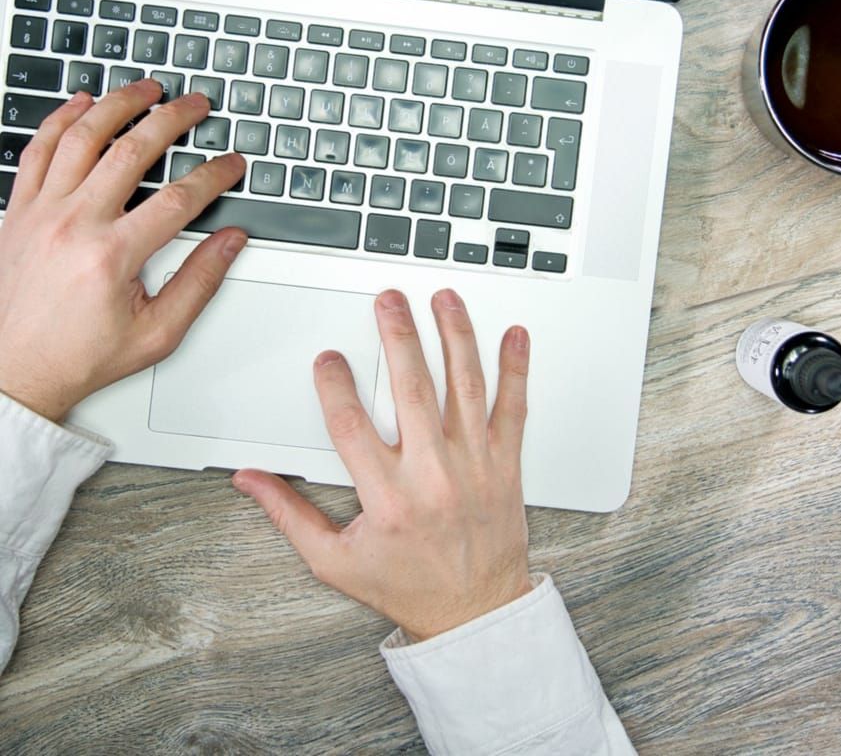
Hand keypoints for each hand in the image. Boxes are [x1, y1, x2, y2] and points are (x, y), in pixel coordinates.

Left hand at [0, 82, 246, 420]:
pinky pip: (38, 150)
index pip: (178, 199)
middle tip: (196, 104)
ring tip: (145, 88)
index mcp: (111, 256)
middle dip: (172, 120)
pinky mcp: (16, 212)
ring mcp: (39, 213)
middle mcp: (73, 225)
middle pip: (132, 151)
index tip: (231, 164)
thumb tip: (230, 243)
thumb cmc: (76, 356)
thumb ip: (199, 283)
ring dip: (118, 105)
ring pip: (82, 137)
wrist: (10, 372)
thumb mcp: (157, 333)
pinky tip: (82, 103)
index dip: (213, 176)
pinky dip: (61, 120)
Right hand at [233, 288, 530, 642]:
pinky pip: (513, 408)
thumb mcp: (336, 562)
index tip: (327, 358)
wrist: (476, 615)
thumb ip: (290, 516)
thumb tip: (251, 481)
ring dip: (454, 336)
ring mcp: (474, 465)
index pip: (351, 424)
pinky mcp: (506, 464)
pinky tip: (514, 336)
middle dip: (397, 336)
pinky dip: (516, 370)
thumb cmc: (408, 586)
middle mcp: (433, 476)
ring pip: (464, 386)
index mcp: (388, 499)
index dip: (335, 384)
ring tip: (445, 299)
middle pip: (411, 389)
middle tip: (389, 301)